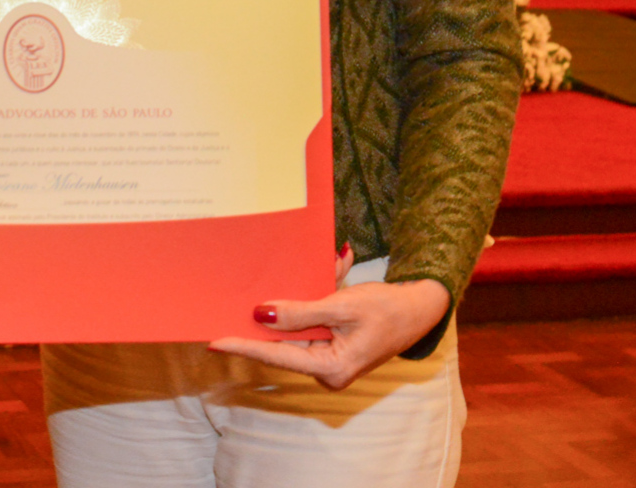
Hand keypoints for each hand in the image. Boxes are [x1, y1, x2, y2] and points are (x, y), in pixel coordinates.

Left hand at [209, 277, 449, 390]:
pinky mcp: (332, 342)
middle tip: (230, 300)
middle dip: (268, 314)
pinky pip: (313, 318)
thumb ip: (300, 313)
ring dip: (299, 297)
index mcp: (331, 368)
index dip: (244, 345)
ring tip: (295, 274)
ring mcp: (329, 357)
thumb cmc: (388, 309)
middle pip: (283, 342)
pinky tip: (335, 267)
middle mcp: (327, 368)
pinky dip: (316, 296)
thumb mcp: (342, 306)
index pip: (277, 356)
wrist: (421, 307)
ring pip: (297, 325)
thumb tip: (261, 315)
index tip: (214, 340)